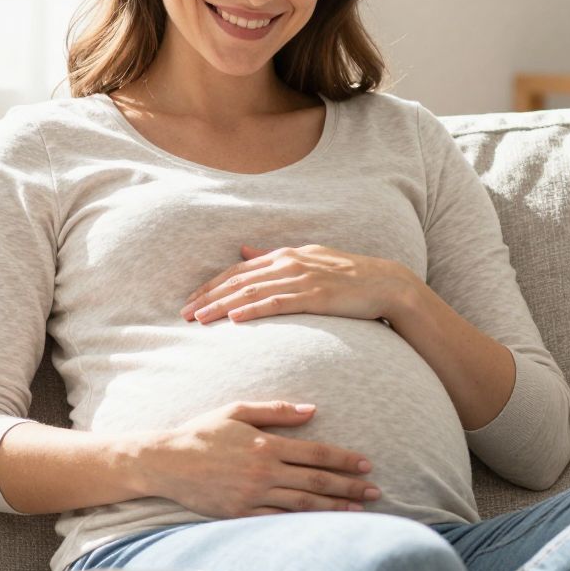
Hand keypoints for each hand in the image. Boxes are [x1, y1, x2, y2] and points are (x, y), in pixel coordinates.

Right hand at [135, 400, 380, 518]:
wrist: (165, 462)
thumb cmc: (202, 432)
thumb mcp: (237, 411)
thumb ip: (276, 411)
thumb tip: (312, 410)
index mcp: (266, 444)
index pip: (316, 453)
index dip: (345, 459)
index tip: (366, 465)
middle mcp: (264, 471)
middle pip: (316, 481)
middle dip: (349, 487)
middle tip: (375, 492)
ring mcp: (252, 495)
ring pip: (303, 504)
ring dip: (334, 508)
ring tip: (358, 512)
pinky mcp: (240, 514)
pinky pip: (278, 521)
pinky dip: (303, 524)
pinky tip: (322, 526)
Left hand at [182, 244, 416, 325]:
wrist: (386, 284)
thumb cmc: (348, 276)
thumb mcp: (308, 259)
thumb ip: (274, 257)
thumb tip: (244, 251)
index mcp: (286, 255)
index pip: (238, 271)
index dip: (212, 286)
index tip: (191, 301)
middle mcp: (289, 263)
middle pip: (238, 281)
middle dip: (208, 297)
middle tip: (184, 314)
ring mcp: (302, 278)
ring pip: (252, 292)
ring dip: (222, 306)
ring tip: (200, 319)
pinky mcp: (315, 296)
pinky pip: (277, 303)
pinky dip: (253, 310)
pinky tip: (235, 319)